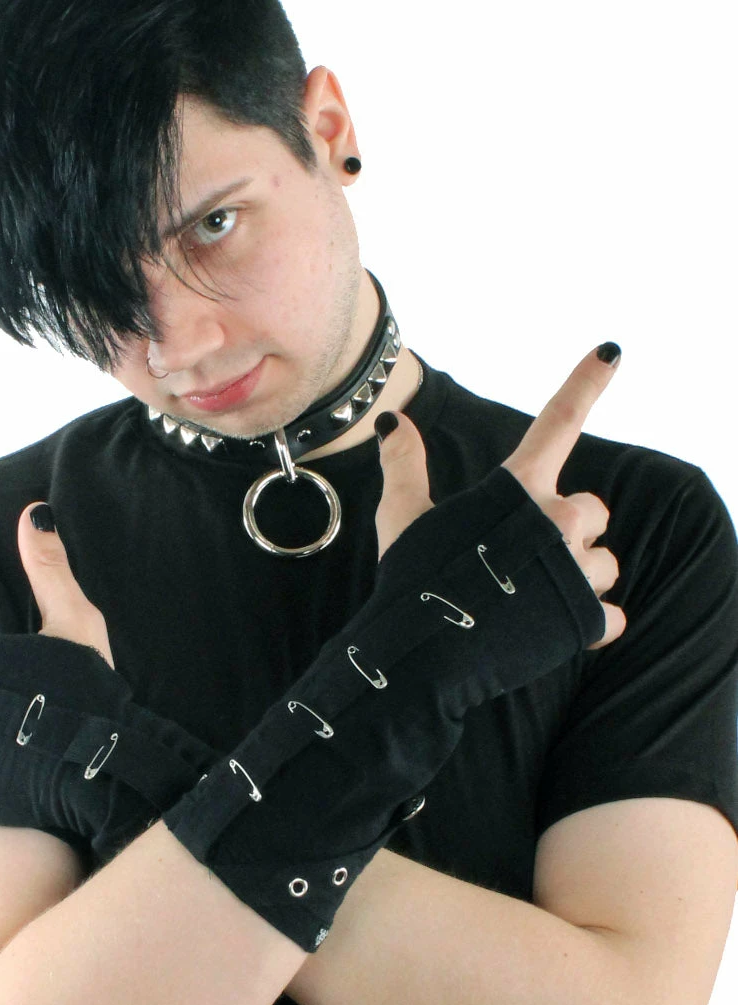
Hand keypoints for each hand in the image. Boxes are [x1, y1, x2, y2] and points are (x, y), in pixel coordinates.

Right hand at [375, 345, 625, 649]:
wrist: (424, 653)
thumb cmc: (414, 580)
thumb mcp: (402, 516)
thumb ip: (405, 465)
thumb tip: (393, 422)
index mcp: (520, 488)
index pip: (558, 420)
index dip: (585, 382)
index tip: (611, 351)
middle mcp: (559, 520)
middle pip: (592, 509)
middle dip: (570, 530)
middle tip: (527, 558)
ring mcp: (576, 570)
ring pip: (604, 563)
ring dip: (578, 577)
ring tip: (532, 598)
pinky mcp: (586, 619)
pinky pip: (611, 615)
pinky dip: (590, 623)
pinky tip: (553, 628)